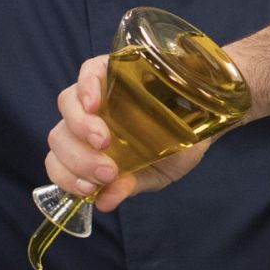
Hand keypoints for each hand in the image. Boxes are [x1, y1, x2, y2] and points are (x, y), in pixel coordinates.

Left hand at [45, 55, 210, 211]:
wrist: (211, 116)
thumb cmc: (178, 146)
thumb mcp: (156, 173)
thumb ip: (128, 185)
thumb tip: (103, 202)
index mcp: (90, 149)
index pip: (58, 162)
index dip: (66, 176)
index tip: (89, 188)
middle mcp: (87, 120)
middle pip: (59, 135)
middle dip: (78, 158)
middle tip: (108, 170)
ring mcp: (98, 91)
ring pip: (67, 104)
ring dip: (80, 126)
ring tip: (104, 140)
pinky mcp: (113, 67)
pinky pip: (88, 72)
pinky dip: (86, 87)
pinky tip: (95, 104)